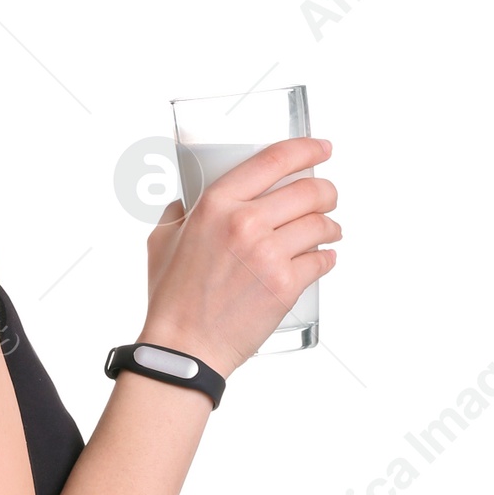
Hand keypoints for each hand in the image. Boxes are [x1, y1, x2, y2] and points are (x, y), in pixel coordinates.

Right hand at [142, 135, 338, 376]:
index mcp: (216, 205)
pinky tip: (323, 258)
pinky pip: (322, 260)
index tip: (322, 148)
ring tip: (329, 230)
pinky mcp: (286, 285)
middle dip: (326, 191)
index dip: (306, 148)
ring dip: (331, 225)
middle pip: (308, 190)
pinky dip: (327, 257)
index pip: (274, 160)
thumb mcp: (162, 240)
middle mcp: (246, 224)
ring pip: (321, 224)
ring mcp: (269, 255)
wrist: (183, 346)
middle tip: (328, 196)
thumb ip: (180, 211)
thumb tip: (191, 198)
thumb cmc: (172, 298)